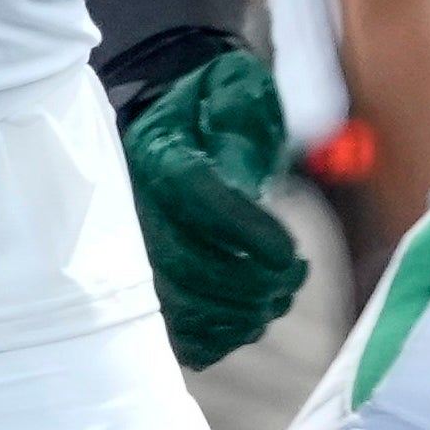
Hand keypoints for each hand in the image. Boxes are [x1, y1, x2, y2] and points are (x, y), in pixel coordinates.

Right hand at [120, 46, 308, 368]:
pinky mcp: (148, 293)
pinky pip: (177, 337)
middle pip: (182, 265)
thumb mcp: (230, 89)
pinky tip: (253, 317)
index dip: (247, 230)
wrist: (175, 131)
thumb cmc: (212, 110)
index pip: (193, 194)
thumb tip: (247, 174)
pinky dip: (223, 339)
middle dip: (250, 282)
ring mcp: (135, 255)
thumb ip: (240, 115)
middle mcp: (135, 209)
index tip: (291, 250)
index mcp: (156, 155)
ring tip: (280, 296)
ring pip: (178, 310)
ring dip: (241, 315)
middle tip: (294, 277)